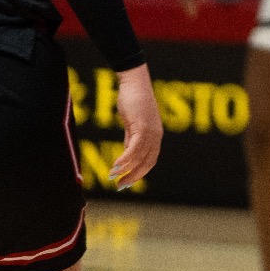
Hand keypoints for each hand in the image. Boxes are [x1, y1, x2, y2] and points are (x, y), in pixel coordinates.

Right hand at [108, 64, 161, 188]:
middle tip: (120, 186)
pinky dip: (125, 158)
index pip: (150, 161)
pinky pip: (134, 147)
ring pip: (140, 156)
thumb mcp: (132, 125)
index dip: (139, 173)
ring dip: (126, 169)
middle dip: (134, 176)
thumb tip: (126, 156)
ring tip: (113, 176)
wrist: (134, 84)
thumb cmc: (133, 102)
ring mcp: (150, 131)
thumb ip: (131, 140)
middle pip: (147, 162)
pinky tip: (115, 165)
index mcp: (155, 137)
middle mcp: (156, 136)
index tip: (127, 183)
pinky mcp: (142, 126)